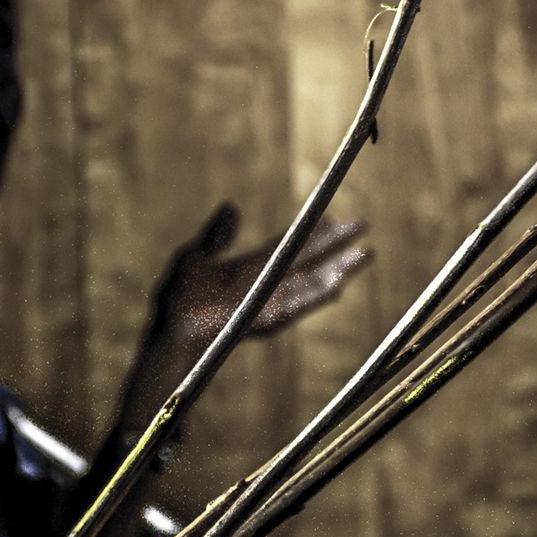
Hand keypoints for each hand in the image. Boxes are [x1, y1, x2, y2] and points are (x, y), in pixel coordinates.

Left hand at [150, 203, 371, 345]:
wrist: (172, 328)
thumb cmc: (177, 299)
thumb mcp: (195, 257)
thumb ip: (215, 236)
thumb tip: (230, 208)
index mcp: (251, 267)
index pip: (290, 245)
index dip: (313, 232)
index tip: (335, 217)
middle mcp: (266, 283)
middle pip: (308, 259)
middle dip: (335, 244)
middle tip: (363, 227)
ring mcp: (268, 300)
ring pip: (310, 282)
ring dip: (338, 269)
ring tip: (365, 255)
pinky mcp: (265, 317)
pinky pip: (296, 305)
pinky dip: (316, 296)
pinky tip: (339, 286)